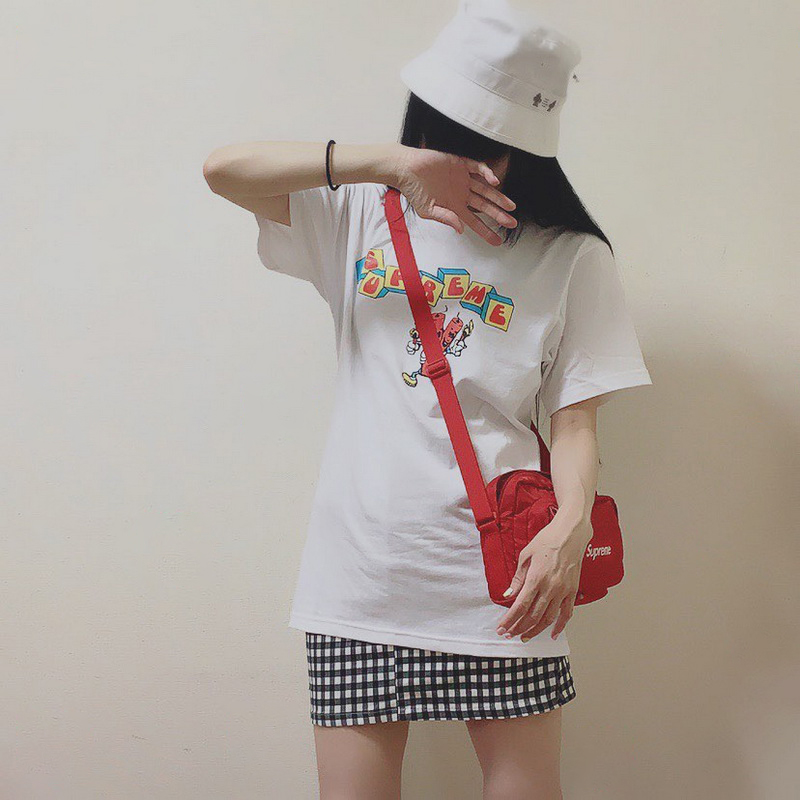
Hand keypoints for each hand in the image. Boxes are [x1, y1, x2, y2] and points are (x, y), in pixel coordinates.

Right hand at [390, 144, 517, 245]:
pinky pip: (478, 168)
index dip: (486, 232)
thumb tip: (461, 229)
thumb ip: (446, 219)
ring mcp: (463, 179)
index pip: (474, 221)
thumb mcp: (427, 211)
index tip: (498, 241)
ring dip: (498, 198)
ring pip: (485, 190)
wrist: (405, 169)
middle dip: (498, 215)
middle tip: (511, 224)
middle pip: (484, 207)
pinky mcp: (460, 164)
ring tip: (510, 207)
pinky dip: (487, 174)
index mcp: (454, 206)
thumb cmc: (413, 191)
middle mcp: (461, 194)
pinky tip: (494, 182)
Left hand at [495, 517, 591, 641]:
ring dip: (535, 630)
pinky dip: (559, 627)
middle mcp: (550, 587)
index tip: (502, 627)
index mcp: (536, 578)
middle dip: (518, 628)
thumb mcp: (526, 555)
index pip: (520, 606)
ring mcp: (563, 591)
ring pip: (548, 619)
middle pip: (532, 616)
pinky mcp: (572, 591)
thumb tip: (509, 593)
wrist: (570, 534)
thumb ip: (518, 578)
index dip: (510, 620)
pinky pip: (566, 614)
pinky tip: (551, 634)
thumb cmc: (547, 540)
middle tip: (509, 634)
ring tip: (525, 636)